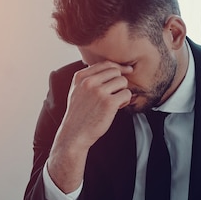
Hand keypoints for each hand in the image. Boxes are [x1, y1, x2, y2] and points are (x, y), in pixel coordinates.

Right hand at [47, 62, 132, 192]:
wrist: (74, 135)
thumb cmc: (78, 115)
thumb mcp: (76, 92)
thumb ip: (88, 79)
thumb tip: (109, 69)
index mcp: (80, 77)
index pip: (105, 64)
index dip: (118, 68)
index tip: (125, 72)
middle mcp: (89, 82)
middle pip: (116, 72)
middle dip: (119, 83)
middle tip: (114, 95)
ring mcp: (98, 92)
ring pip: (122, 82)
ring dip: (122, 92)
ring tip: (115, 102)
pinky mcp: (108, 103)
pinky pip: (126, 93)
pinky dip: (125, 101)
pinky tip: (118, 108)